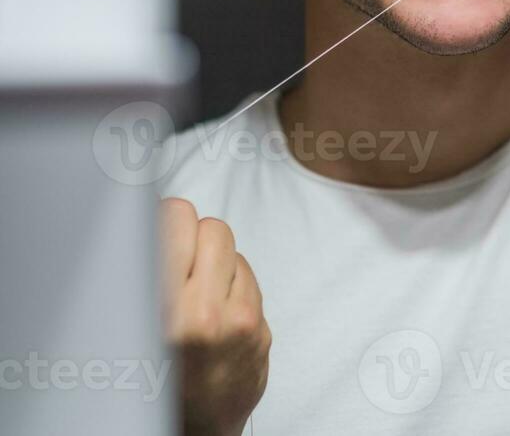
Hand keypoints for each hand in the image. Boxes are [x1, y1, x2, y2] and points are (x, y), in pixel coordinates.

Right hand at [160, 198, 270, 435]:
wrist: (189, 432)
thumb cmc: (151, 384)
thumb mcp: (127, 327)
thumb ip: (142, 275)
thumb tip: (149, 220)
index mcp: (160, 308)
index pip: (174, 218)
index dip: (166, 219)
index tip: (160, 225)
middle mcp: (203, 313)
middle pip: (212, 227)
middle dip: (195, 240)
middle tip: (177, 266)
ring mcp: (239, 322)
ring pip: (235, 250)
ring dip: (216, 264)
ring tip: (194, 295)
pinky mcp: (260, 330)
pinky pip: (250, 279)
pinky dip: (234, 286)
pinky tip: (214, 312)